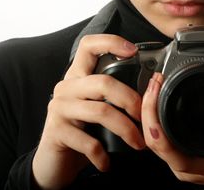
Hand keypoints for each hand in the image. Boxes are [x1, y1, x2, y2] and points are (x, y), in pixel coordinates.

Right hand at [32, 34, 145, 188]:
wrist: (52, 162)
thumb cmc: (81, 131)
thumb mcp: (95, 107)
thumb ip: (112, 94)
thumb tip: (151, 87)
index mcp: (78, 76)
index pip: (89, 45)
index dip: (111, 42)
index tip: (133, 51)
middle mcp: (67, 87)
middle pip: (104, 82)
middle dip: (131, 100)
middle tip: (144, 118)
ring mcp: (59, 108)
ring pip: (100, 111)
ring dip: (126, 129)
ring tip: (138, 143)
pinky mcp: (56, 131)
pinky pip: (88, 142)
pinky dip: (103, 155)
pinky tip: (107, 162)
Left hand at [141, 62, 203, 184]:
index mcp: (202, 166)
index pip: (167, 150)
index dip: (155, 123)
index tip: (157, 95)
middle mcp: (184, 167)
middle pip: (153, 141)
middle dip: (148, 108)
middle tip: (156, 81)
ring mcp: (176, 161)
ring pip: (151, 139)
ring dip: (148, 110)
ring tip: (154, 85)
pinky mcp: (173, 152)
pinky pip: (156, 137)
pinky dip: (152, 115)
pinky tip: (155, 98)